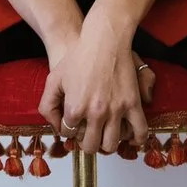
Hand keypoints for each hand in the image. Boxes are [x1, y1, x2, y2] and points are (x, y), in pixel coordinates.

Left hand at [38, 19, 157, 156]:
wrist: (104, 40)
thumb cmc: (79, 57)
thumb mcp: (53, 80)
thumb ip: (47, 106)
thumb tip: (56, 126)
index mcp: (74, 109)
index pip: (69, 135)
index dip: (70, 131)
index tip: (74, 125)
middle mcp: (95, 113)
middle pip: (90, 146)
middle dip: (87, 143)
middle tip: (89, 135)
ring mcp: (115, 110)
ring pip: (111, 145)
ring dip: (106, 144)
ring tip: (105, 136)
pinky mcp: (133, 104)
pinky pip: (139, 131)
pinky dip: (136, 140)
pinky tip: (130, 138)